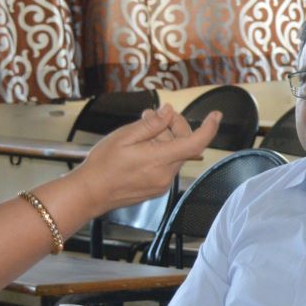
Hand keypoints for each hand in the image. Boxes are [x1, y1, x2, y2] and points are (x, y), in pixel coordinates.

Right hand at [72, 105, 220, 212]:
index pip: (195, 143)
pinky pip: (167, 166)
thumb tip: (169, 112)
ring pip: (175, 155)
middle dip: (175, 126)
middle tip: (153, 115)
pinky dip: (161, 152)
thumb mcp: (124, 136)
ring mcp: (162, 184)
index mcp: (159, 160)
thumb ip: (151, 124)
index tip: (215, 115)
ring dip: (165, 139)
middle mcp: (165, 175)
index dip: (209, 128)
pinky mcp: (157, 189)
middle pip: (184, 145)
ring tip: (142, 129)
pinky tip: (143, 147)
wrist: (90, 193)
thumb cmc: (103, 164)